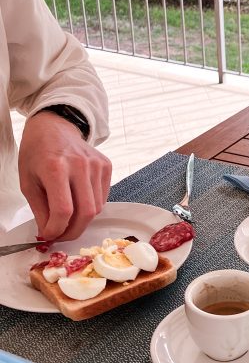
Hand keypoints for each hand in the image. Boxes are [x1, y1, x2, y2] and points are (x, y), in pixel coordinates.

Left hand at [18, 110, 111, 241]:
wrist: (54, 127)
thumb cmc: (37, 154)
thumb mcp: (28, 183)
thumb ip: (40, 210)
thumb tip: (49, 234)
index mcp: (56, 168)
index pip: (63, 210)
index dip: (57, 229)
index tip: (49, 235)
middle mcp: (80, 165)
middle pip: (85, 212)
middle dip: (73, 232)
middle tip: (62, 236)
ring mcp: (96, 165)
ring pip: (96, 208)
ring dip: (81, 220)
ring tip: (68, 218)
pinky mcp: (106, 165)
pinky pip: (103, 198)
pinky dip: (91, 206)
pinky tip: (78, 200)